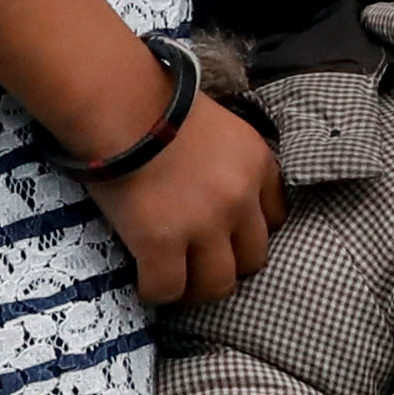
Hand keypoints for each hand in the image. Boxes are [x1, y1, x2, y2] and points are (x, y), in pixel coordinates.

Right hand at [99, 93, 281, 307]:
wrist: (117, 102)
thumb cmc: (156, 104)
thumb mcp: (218, 127)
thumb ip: (229, 161)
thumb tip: (214, 190)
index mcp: (257, 164)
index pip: (276, 218)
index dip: (248, 231)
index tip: (226, 234)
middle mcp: (240, 198)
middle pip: (253, 258)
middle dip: (228, 264)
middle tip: (200, 262)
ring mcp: (204, 225)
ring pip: (218, 284)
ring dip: (197, 288)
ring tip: (176, 280)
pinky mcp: (162, 243)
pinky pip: (169, 289)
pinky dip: (156, 292)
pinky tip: (145, 283)